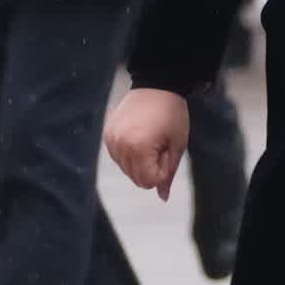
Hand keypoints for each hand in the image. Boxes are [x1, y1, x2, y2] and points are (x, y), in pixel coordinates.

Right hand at [105, 87, 189, 201]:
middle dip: (151, 168)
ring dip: (140, 162)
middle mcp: (120, 145)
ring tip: (149, 138)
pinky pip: (118, 157)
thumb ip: (168, 173)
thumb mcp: (177, 145)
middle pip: (136, 178)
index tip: (167, 150)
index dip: (163, 170)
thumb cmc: (172, 115)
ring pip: (126, 170)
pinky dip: (130, 154)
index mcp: (139, 148)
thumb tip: (162, 198)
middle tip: (160, 144)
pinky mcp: (107, 134)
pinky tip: (139, 136)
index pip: (149, 181)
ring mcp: (111, 139)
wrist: (157, 85)